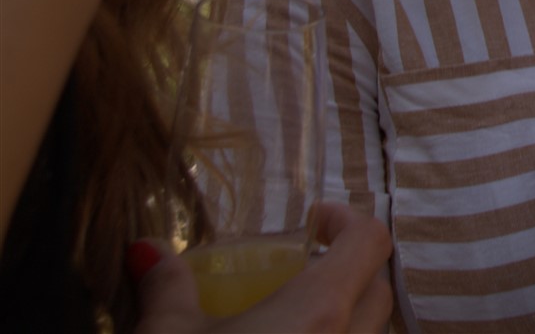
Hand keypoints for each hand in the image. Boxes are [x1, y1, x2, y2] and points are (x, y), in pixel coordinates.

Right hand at [133, 202, 391, 332]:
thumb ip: (166, 286)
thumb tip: (147, 249)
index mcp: (320, 311)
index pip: (371, 241)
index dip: (347, 221)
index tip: (313, 221)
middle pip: (379, 288)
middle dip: (350, 269)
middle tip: (302, 267)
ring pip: (373, 331)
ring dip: (346, 314)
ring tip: (294, 313)